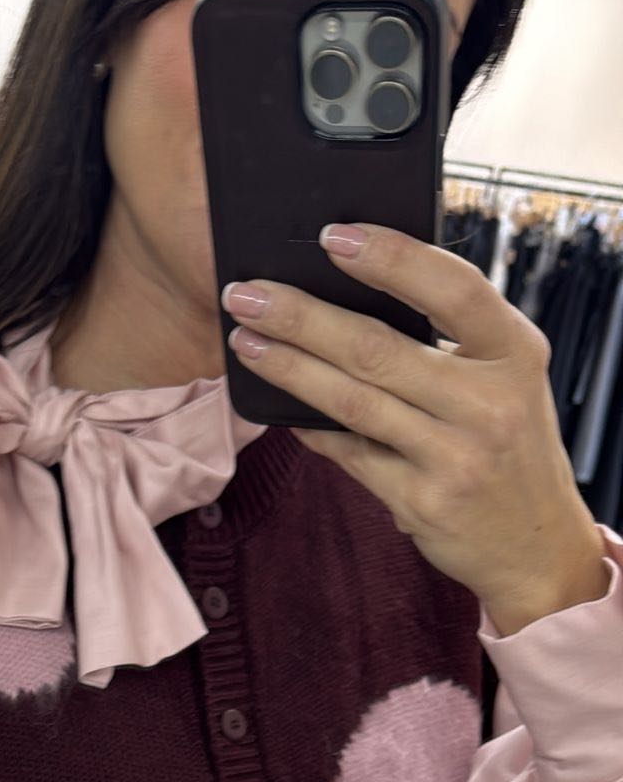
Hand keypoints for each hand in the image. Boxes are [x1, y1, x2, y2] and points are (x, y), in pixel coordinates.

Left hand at [223, 223, 609, 633]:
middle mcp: (489, 403)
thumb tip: (356, 293)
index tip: (332, 236)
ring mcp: (454, 456)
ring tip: (246, 343)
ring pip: (352, 402)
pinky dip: (310, 427)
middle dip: (300, 317)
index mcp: (514, 352)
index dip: (390, 257)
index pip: (451, 287)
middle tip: (245, 294)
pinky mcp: (421, 501)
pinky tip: (278, 407)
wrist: (537, 545)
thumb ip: (453, 342)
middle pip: (376, 347)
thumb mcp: (507, 381)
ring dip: (289, 369)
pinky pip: (349, 454)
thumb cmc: (509, 447)